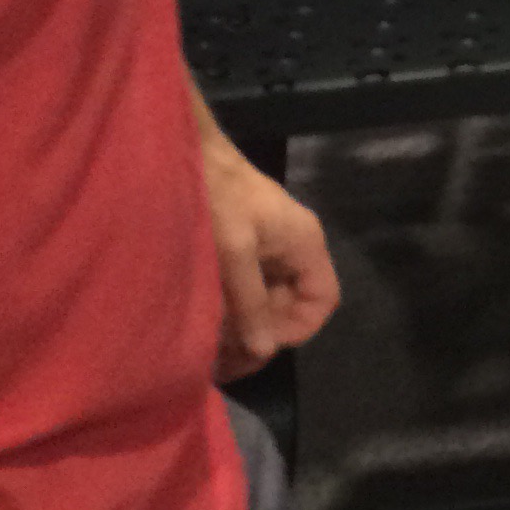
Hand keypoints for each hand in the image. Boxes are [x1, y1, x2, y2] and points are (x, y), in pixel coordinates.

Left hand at [199, 136, 340, 382]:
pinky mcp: (245, 246)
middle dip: (263, 334)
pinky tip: (206, 323)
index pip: (323, 299)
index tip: (258, 342)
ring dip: (244, 325)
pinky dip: (232, 308)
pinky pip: (249, 287)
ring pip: (268, 299)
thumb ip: (251, 303)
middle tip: (225, 358)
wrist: (186, 152)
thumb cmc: (216, 198)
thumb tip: (264, 351)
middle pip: (293, 305)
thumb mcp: (234, 253)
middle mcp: (293, 248)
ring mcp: (269, 247)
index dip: (296, 328)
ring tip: (210, 347)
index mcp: (304, 244)